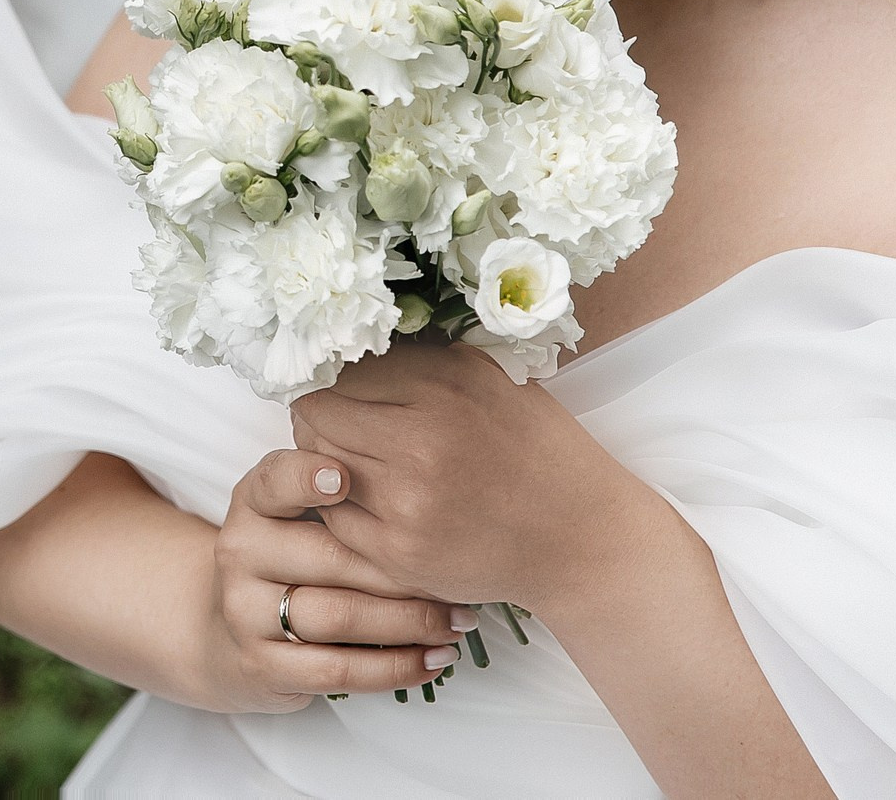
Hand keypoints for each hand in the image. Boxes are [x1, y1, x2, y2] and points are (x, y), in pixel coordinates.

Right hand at [198, 448, 473, 711]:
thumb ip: (346, 494)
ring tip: (458, 622)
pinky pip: (338, 670)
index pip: (274, 482)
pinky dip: (395, 668)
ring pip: (341, 616)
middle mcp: (241, 551)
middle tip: (459, 577)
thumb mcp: (298, 514)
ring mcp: (245, 610)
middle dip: (406, 571)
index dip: (306, 478)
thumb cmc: (292, 560)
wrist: (231, 633)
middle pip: (332, 557)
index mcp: (253, 502)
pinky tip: (433, 660)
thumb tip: (429, 487)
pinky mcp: (261, 664)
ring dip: (411, 622)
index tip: (345, 477)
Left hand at [290, 338, 640, 614]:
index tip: (340, 386)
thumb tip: (352, 342)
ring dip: (324, 459)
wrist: (580, 538)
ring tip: (356, 459)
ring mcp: (407, 502)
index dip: (334, 375)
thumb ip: (426, 357)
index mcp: (445, 386)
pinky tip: (369, 500)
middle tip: (339, 424)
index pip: (342, 367)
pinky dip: (339, 506)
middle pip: (316, 413)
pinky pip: (331, 517)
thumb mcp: (492, 378)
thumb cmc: (537, 451)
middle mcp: (420, 441)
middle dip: (319, 415)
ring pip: (316, 465)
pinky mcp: (399, 553)